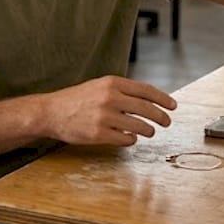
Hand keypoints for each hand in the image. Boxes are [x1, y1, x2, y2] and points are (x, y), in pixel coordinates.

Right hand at [37, 76, 175, 146]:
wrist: (51, 112)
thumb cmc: (77, 100)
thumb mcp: (99, 86)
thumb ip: (122, 91)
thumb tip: (149, 100)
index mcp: (111, 83)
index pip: (145, 90)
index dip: (162, 98)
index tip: (173, 105)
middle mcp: (109, 98)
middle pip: (146, 109)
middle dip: (161, 117)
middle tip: (167, 122)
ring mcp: (104, 117)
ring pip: (139, 127)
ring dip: (148, 131)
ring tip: (149, 132)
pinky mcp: (98, 134)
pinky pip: (125, 140)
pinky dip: (131, 140)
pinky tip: (129, 138)